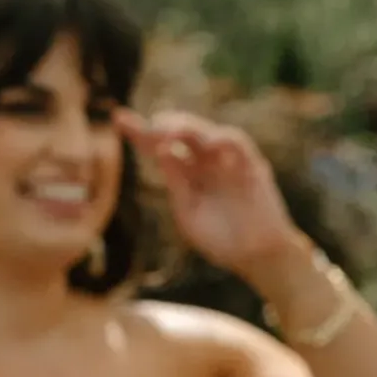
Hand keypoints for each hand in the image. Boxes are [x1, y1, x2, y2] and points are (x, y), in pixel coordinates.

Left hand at [119, 108, 301, 286]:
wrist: (259, 258)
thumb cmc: (224, 242)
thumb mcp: (189, 215)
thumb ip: (176, 185)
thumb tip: (162, 150)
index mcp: (187, 175)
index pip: (160, 147)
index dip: (140, 132)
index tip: (118, 118)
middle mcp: (205, 162)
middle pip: (180, 130)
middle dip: (162, 125)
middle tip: (150, 130)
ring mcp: (227, 161)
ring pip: (204, 129)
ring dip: (186, 126)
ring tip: (168, 133)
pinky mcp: (251, 164)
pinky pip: (236, 141)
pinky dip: (221, 138)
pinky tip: (207, 144)